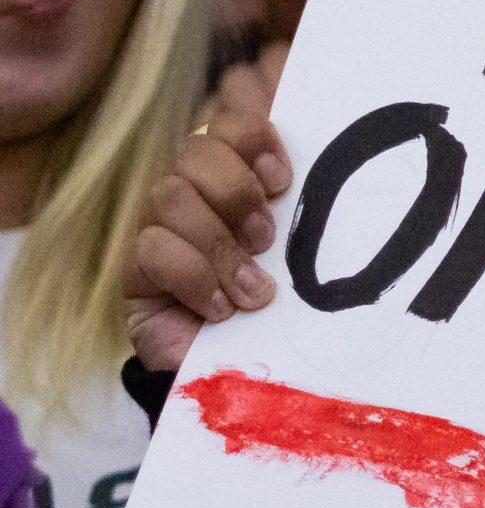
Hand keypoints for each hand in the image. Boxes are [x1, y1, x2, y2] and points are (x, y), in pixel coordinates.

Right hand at [122, 102, 293, 372]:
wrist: (257, 383)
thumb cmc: (291, 314)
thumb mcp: (310, 256)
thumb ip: (315, 205)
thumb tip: (322, 137)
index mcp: (241, 182)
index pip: (231, 124)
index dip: (252, 138)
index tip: (284, 179)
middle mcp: (197, 198)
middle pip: (197, 150)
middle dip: (236, 191)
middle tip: (267, 239)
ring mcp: (162, 233)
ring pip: (170, 194)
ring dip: (219, 243)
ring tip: (255, 290)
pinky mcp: (138, 276)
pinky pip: (151, 248)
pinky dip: (194, 277)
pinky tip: (222, 309)